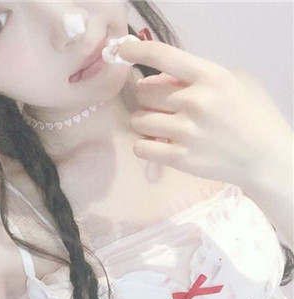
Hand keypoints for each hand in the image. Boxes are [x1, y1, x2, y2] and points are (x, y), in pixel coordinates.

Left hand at [119, 40, 292, 188]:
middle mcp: (195, 102)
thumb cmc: (253, 115)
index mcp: (210, 77)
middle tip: (161, 107)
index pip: (162, 55)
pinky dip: (144, 146)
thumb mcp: (233, 81)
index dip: (136, 49)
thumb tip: (152, 80)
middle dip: (147, 99)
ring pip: (138, 121)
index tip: (122, 50)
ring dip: (144, 122)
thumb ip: (194, 75)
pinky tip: (157, 144)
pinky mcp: (180, 159)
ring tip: (160, 127)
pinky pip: (140, 148)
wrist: (266, 158)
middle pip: (143, 93)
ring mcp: (186, 132)